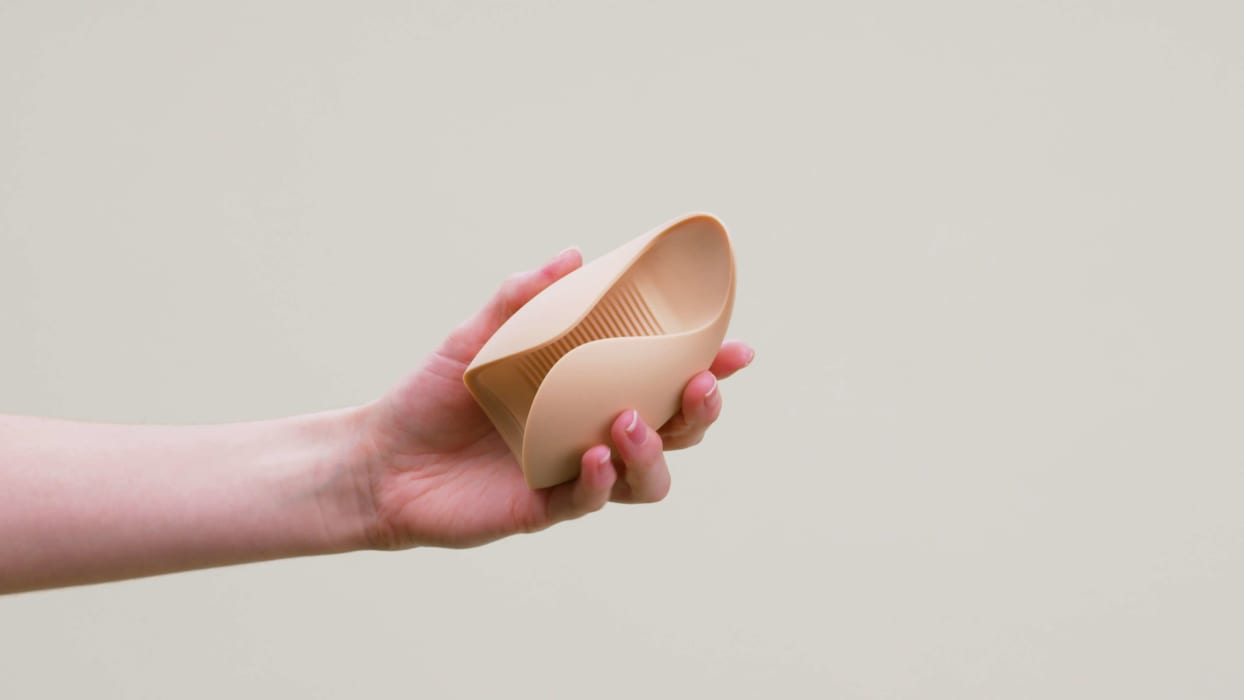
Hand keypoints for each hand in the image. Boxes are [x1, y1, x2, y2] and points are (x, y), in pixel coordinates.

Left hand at [350, 247, 753, 548]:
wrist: (381, 456)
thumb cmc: (434, 395)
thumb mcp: (476, 337)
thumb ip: (521, 298)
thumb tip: (572, 256)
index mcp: (591, 392)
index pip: (664, 380)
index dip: (708, 366)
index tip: (735, 346)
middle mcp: (594, 434)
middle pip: (675, 432)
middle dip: (700, 411)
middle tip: (698, 384)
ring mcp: (574, 474)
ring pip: (646, 478)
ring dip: (652, 451)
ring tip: (628, 421)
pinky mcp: (544, 508)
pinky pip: (588, 500)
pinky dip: (598, 480)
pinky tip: (590, 456)